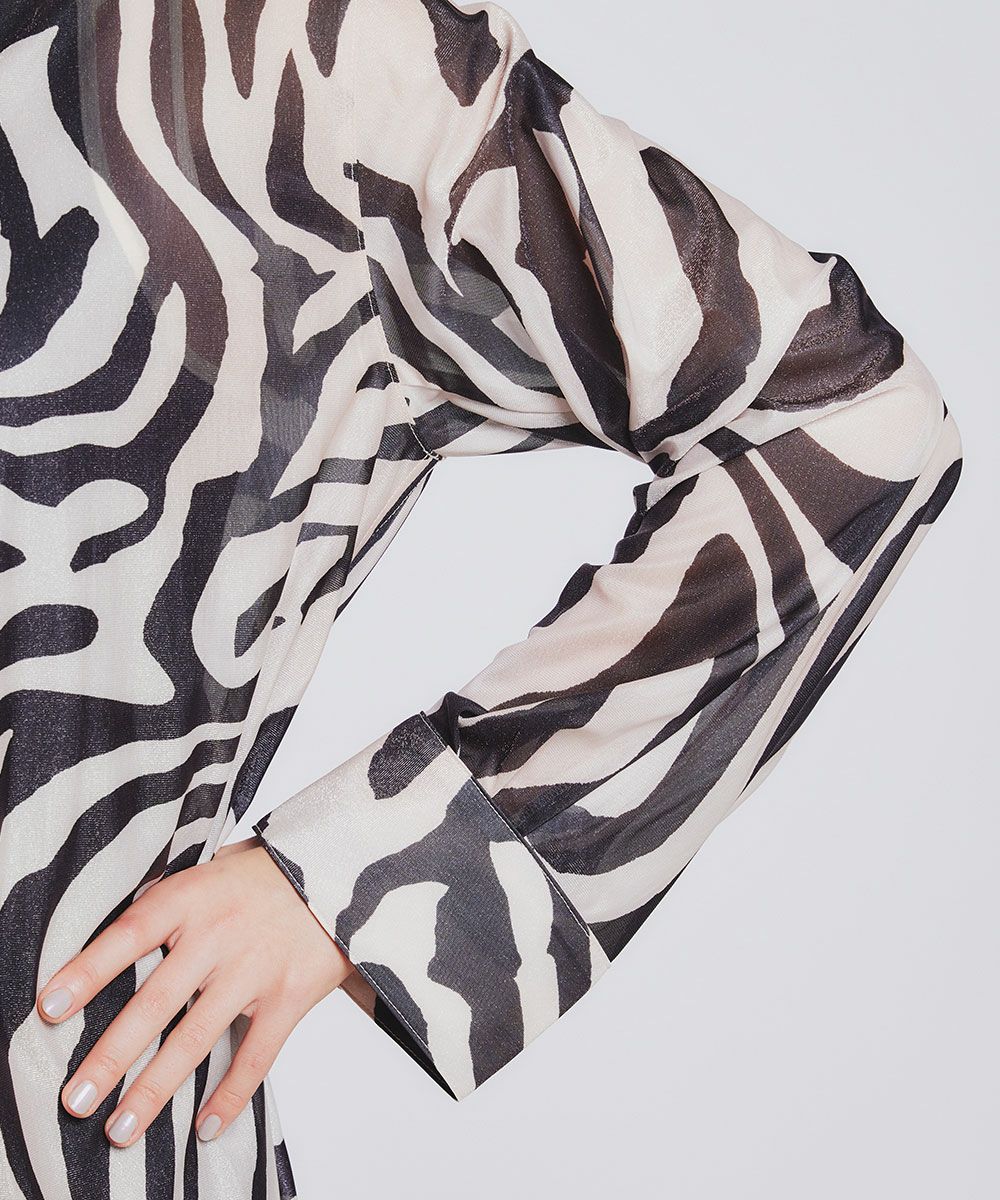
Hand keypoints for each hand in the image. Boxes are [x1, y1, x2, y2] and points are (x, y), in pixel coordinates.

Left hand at [36, 835, 354, 1146]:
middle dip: (111, 1056)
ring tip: (119, 1130)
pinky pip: (256, 1055)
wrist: (346, 865)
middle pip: (155, 1002)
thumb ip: (171, 898)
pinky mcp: (291, 995)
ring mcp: (255, 969)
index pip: (129, 935)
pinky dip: (230, 1096)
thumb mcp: (216, 865)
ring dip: (155, 1089)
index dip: (88, 971)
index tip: (49, 1009)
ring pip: (197, 1039)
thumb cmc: (271, 869)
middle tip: (75, 1098)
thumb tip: (121, 933)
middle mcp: (220, 935)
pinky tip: (203, 1128)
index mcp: (194, 896)